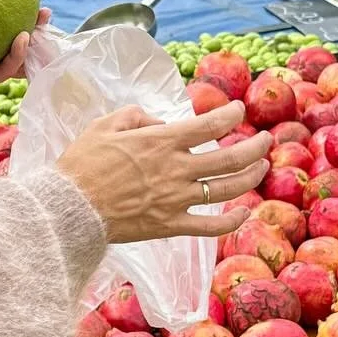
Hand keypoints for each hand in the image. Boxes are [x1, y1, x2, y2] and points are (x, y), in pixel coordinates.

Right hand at [55, 100, 269, 243]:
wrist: (70, 208)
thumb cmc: (82, 164)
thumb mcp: (104, 126)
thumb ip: (135, 117)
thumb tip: (158, 122)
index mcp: (162, 142)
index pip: (210, 124)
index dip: (231, 115)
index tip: (237, 110)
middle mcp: (177, 169)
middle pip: (231, 157)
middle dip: (256, 147)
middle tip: (266, 140)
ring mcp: (178, 199)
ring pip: (228, 189)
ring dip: (252, 177)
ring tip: (262, 167)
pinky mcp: (171, 225)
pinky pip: (211, 226)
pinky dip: (232, 221)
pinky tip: (243, 212)